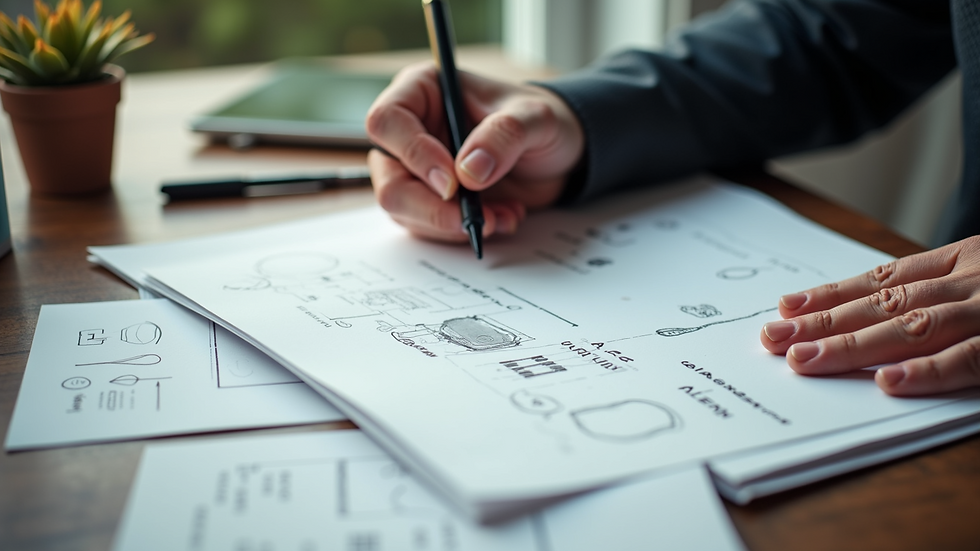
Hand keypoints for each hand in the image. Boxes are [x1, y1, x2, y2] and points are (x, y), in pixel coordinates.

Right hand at [365, 62, 584, 242]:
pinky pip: (428, 227)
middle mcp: (409, 130)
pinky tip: (501, 218)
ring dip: (451, 224)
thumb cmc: (538, 121)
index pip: (388, 121)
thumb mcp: (536, 118)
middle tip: (469, 220)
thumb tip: (468, 171)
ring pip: (404, 210)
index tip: (452, 182)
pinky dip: (464, 231)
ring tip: (500, 216)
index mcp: (422, 91)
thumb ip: (505, 135)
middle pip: (388, 178)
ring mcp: (415, 169)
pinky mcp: (428, 200)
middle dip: (429, 207)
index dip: (413, 154)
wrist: (554, 153)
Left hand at [760, 236, 979, 395]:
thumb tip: (877, 319)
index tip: (787, 307)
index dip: (833, 295)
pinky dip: (926, 371)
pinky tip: (886, 381)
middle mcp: (972, 283)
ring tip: (804, 359)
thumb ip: (941, 297)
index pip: (884, 279)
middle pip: (886, 303)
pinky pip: (969, 359)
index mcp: (964, 261)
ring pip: (914, 327)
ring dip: (854, 346)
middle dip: (825, 322)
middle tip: (774, 337)